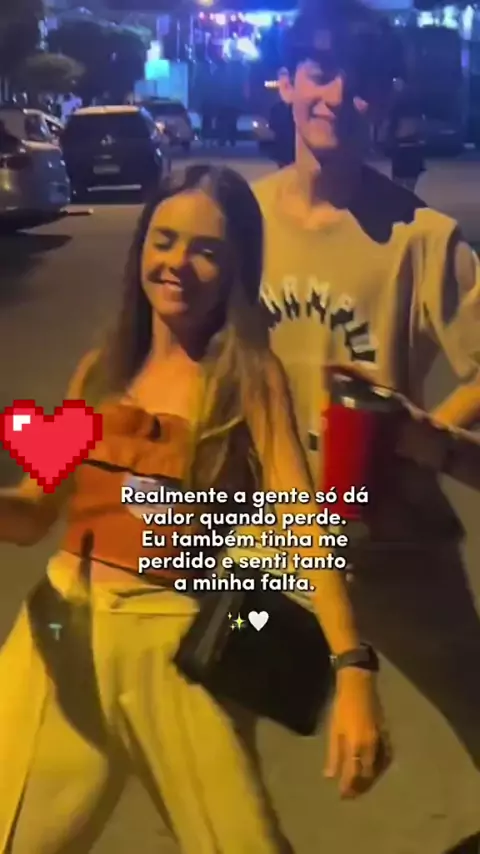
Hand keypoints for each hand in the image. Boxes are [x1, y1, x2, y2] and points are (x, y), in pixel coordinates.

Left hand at [324, 669, 390, 798]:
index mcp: (355, 745)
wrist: (359, 686)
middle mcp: (371, 747)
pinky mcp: (386, 736)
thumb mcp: (334, 730)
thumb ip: (333, 754)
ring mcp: (381, 741)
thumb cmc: (342, 706)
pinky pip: (385, 759)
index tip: (342, 795)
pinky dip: (379, 768)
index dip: (348, 787)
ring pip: (378, 769)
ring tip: (360, 787)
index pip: (353, 774)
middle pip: (367, 775)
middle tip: (351, 795)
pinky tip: (373, 772)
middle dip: (359, 787)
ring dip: (369, 780)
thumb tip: (330, 776)